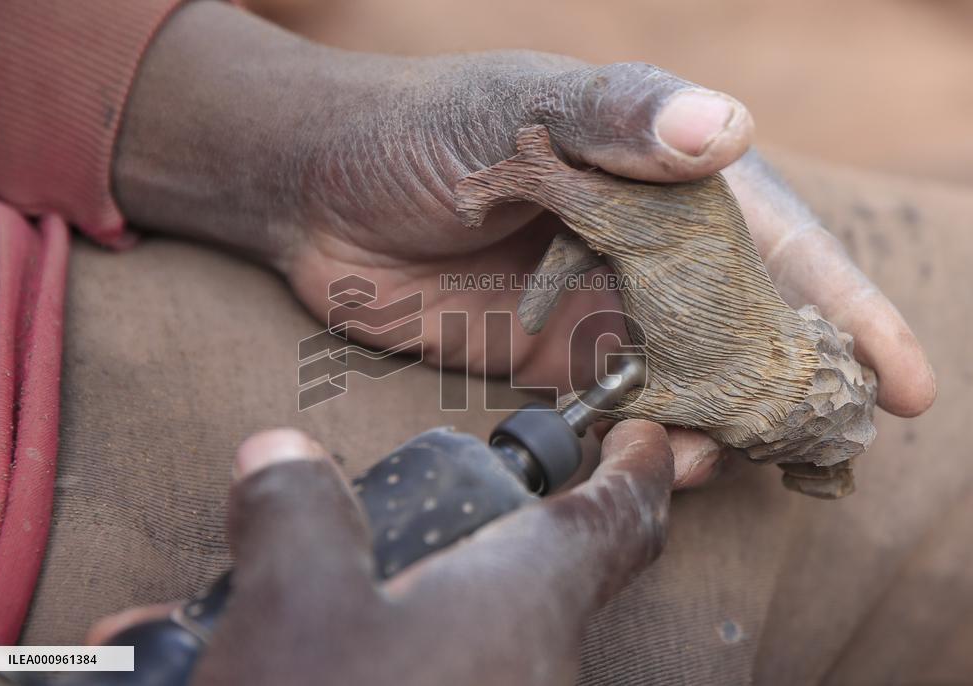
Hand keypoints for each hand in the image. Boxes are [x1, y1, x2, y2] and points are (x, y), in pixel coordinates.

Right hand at [86, 423, 673, 685]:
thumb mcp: (292, 605)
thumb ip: (297, 511)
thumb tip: (282, 454)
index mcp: (521, 602)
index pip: (613, 518)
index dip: (633, 467)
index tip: (640, 437)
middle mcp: (531, 665)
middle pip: (517, 572)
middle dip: (448, 540)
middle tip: (382, 527)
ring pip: (451, 635)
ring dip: (358, 613)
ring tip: (260, 622)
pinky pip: (417, 674)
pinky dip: (353, 663)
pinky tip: (254, 670)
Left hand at [114, 2, 934, 479]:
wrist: (315, 189)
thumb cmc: (419, 126)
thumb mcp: (519, 105)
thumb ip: (617, 120)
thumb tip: (729, 130)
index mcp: (661, 180)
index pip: (779, 245)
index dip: (845, 310)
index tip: (901, 381)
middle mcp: (645, 251)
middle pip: (746, 329)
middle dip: (784, 391)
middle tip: (807, 444)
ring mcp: (600, 311)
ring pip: (689, 381)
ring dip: (712, 428)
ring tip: (702, 460)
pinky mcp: (548, 362)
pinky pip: (618, 410)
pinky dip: (643, 439)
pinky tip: (648, 459)